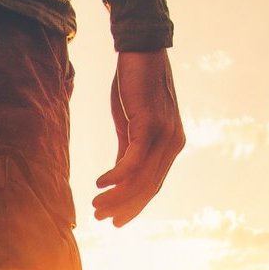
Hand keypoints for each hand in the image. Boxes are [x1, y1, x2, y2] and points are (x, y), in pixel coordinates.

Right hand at [93, 50, 184, 226]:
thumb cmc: (134, 84)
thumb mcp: (130, 123)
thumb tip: (118, 177)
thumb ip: (128, 149)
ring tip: (96, 206)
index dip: (134, 205)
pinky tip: (100, 183)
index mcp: (171, 144)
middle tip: (101, 219)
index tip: (115, 219)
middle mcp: (172, 143)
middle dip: (124, 207)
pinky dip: (116, 177)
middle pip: (148, 187)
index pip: (153, 184)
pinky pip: (133, 162)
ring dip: (116, 196)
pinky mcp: (149, 125)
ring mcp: (164, 134)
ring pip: (141, 179)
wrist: (140, 49)